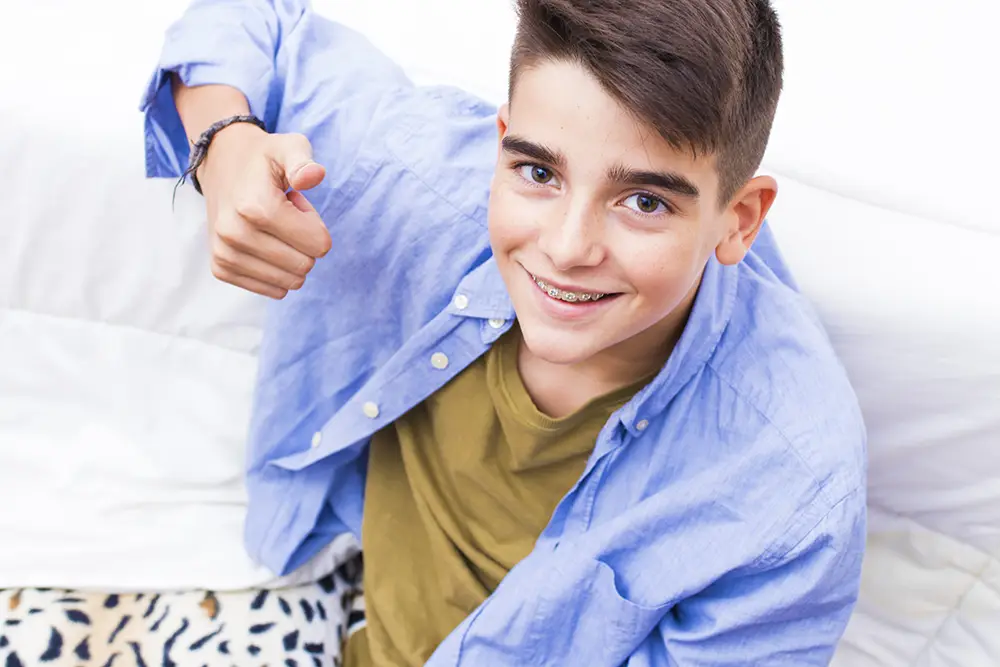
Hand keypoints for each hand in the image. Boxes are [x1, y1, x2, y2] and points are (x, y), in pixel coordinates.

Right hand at [197, 124, 331, 298]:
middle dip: (304, 242)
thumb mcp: (288, 147)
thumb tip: (313, 176)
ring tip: (272, 227)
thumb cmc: (263, 159)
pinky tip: (262, 242)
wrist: (221, 165)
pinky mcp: (221, 269)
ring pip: (290, 282)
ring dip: (290, 256)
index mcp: (256, 207)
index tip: (295, 204)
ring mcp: (225, 254)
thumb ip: (303, 160)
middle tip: (285, 216)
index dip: (315, 224)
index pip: (319, 245)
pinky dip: (276, 271)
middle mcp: (235, 234)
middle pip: (306, 265)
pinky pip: (273, 290)